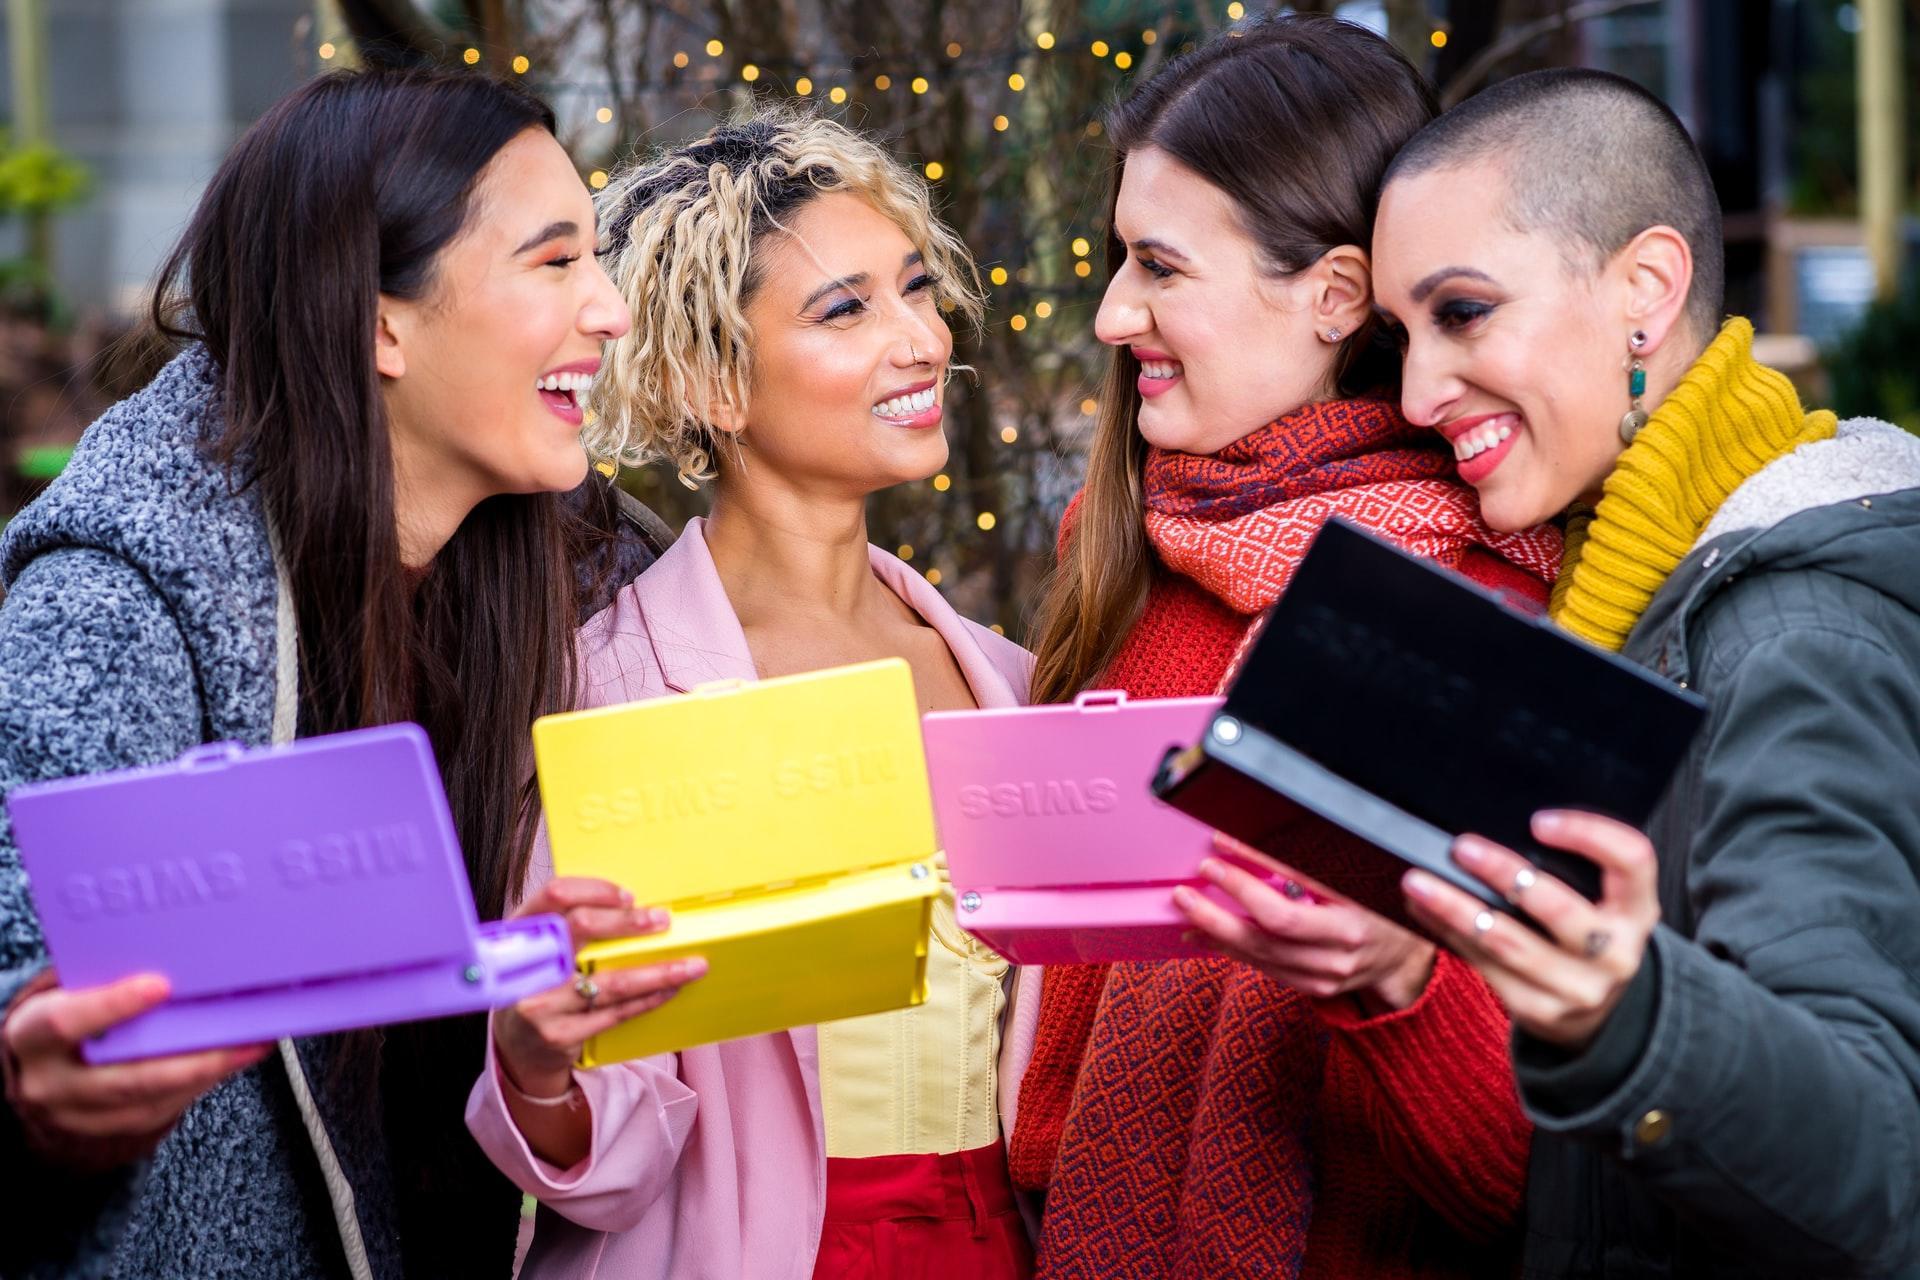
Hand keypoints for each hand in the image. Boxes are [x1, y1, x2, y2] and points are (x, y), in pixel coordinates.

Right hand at [3, 972, 269, 1162]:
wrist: (42, 1068)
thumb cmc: (66, 1015)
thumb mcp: (69, 992)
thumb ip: (106, 977)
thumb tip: (175, 952)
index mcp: (33, 1035)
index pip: (66, 1022)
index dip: (112, 1005)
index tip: (160, 985)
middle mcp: (50, 1081)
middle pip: (124, 1077)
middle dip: (188, 1058)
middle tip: (236, 1033)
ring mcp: (79, 1113)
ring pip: (149, 1099)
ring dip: (208, 1071)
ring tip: (249, 1044)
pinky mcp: (111, 1128)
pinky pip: (161, 1111)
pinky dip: (200, 1085)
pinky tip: (229, 1061)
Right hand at [493, 877, 704, 1098]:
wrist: (518, 1046)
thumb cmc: (541, 984)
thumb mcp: (543, 949)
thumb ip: (571, 927)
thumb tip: (635, 906)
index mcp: (520, 931)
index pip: (554, 894)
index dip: (594, 890)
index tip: (629, 896)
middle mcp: (525, 963)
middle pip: (580, 927)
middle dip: (628, 922)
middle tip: (663, 921)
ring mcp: (540, 1002)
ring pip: (610, 980)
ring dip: (658, 971)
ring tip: (692, 965)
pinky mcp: (559, 1035)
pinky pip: (615, 1013)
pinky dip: (648, 999)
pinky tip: (669, 989)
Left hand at [1175, 837, 1436, 1013]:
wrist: (1406, 955)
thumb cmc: (1381, 903)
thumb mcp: (1359, 873)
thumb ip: (1315, 861)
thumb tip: (1259, 837)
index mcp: (1354, 916)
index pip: (1291, 894)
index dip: (1250, 869)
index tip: (1219, 845)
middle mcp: (1340, 950)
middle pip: (1268, 931)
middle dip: (1220, 907)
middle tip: (1188, 884)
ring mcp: (1326, 975)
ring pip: (1260, 954)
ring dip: (1216, 930)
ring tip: (1186, 907)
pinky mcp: (1313, 988)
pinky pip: (1264, 969)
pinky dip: (1231, 950)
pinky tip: (1206, 934)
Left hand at [1401, 810, 1659, 1049]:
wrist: (1594, 1011)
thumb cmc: (1587, 931)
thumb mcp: (1602, 901)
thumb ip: (1573, 868)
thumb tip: (1495, 821)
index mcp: (1638, 910)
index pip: (1631, 861)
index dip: (1589, 835)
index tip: (1538, 820)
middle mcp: (1616, 952)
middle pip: (1559, 909)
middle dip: (1504, 874)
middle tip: (1461, 847)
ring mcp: (1579, 987)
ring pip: (1510, 944)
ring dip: (1457, 908)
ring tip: (1418, 881)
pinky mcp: (1539, 1009)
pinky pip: (1485, 967)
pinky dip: (1448, 933)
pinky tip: (1423, 909)